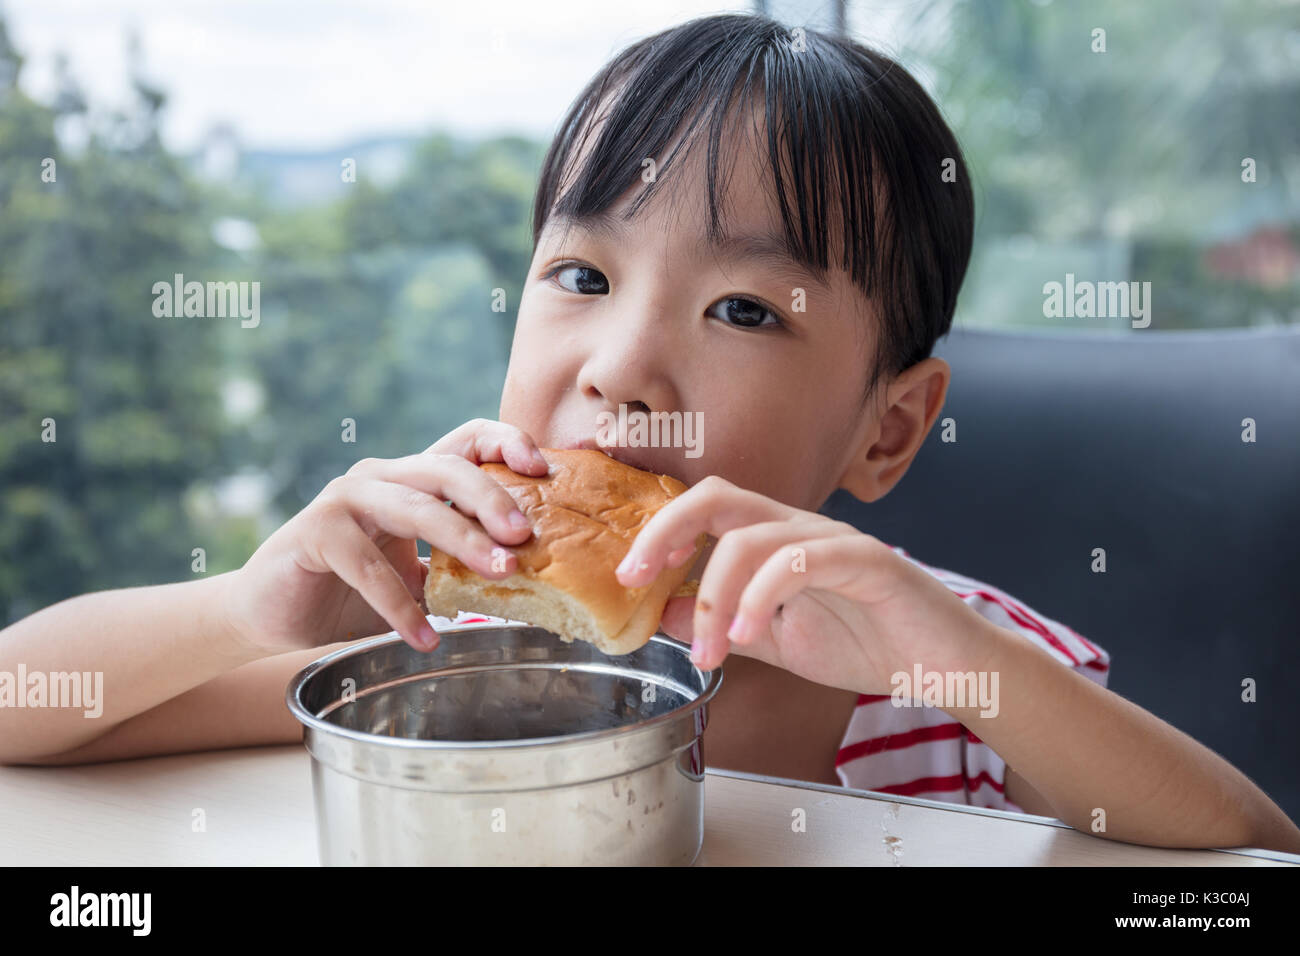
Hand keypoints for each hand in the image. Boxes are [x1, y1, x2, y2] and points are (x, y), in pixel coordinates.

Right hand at [222, 419, 547, 656]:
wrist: (274, 616)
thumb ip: (462, 568)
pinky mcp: (315, 531)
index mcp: (413, 479)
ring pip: (415, 507)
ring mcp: (346, 498)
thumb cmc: (354, 593)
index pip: (467, 440)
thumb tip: (537, 582)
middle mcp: (382, 476)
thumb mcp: (421, 577)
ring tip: (501, 577)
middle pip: (448, 468)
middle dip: (493, 498)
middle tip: (524, 536)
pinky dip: (400, 604)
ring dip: (462, 542)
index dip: (506, 442)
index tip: (542, 469)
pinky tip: (427, 636)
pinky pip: (367, 564)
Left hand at [615, 475, 999, 692]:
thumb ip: (723, 625)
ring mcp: (833, 540)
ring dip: (715, 597)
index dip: (660, 530)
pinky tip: (747, 635)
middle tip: (635, 578)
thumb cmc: (867, 643)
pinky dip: (763, 597)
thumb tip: (664, 616)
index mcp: (775, 539)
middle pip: (718, 497)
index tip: (627, 575)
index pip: (706, 509)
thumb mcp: (776, 641)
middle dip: (666, 530)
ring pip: (753, 537)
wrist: (943, 666)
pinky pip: (802, 562)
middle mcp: (799, 527)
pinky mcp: (868, 562)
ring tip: (709, 650)